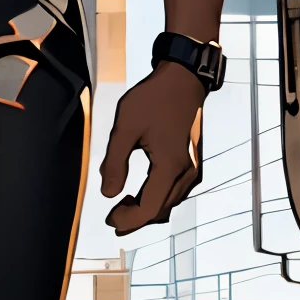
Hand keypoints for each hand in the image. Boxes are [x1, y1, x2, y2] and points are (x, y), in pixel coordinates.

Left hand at [100, 62, 205, 234]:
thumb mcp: (126, 128)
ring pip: (169, 202)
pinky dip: (157, 198)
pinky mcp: (191, 162)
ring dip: (147, 209)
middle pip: (160, 210)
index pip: (149, 208)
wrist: (183, 80)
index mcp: (169, 167)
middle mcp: (185, 173)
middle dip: (136, 218)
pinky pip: (174, 191)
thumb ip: (115, 163)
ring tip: (123, 205)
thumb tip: (108, 194)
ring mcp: (191, 169)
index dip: (128, 220)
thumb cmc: (153, 100)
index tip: (109, 219)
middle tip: (112, 215)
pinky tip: (142, 191)